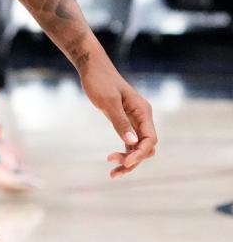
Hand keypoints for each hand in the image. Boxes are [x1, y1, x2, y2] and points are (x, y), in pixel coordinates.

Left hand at [80, 60, 156, 177]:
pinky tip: (113, 161)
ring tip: (113, 173)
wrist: (91, 67)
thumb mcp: (108, 101)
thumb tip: (133, 143)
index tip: (124, 161)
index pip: (150, 140)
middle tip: (113, 166)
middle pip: (146, 147)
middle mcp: (142, 117)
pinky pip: (130, 142)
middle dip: (133, 159)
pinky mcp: (125, 122)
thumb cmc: (99, 81)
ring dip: (128, 160)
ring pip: (138, 147)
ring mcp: (134, 120)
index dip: (139, 154)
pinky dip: (124, 152)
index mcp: (143, 111)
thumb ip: (120, 121)